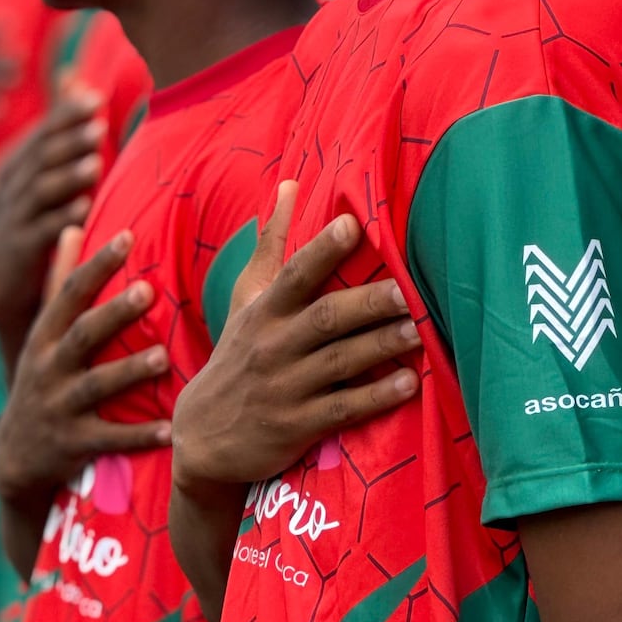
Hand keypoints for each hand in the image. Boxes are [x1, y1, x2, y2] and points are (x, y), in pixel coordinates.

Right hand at [0, 92, 106, 370]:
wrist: (16, 303)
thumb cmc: (41, 235)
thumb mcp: (49, 181)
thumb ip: (63, 133)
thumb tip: (76, 77)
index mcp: (12, 174)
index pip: (39, 135)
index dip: (63, 115)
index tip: (95, 96)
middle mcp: (4, 196)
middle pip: (37, 159)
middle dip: (68, 140)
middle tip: (99, 123)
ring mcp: (4, 226)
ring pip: (37, 194)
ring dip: (67, 177)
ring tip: (97, 163)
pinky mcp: (12, 258)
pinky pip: (38, 234)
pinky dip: (61, 218)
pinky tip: (86, 208)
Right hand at [0, 227, 171, 510]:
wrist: (16, 455)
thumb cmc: (43, 379)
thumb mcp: (41, 334)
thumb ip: (58, 283)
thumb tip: (71, 228)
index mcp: (43, 336)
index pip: (68, 293)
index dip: (96, 265)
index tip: (126, 236)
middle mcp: (48, 368)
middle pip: (81, 336)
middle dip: (113, 314)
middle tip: (148, 291)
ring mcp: (59, 407)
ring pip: (96, 386)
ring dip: (129, 372)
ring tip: (163, 357)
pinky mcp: (73, 444)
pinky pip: (109, 439)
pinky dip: (138, 436)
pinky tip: (170, 430)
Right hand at [170, 182, 421, 496]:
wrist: (202, 436)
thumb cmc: (237, 354)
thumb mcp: (245, 299)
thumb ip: (271, 245)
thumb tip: (289, 184)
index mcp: (263, 310)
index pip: (294, 274)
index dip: (322, 250)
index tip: (352, 225)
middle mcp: (272, 346)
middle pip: (325, 318)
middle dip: (367, 303)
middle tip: (408, 289)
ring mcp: (284, 388)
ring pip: (338, 362)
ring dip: (379, 346)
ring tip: (418, 331)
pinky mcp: (295, 427)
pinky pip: (341, 410)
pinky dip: (375, 397)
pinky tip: (409, 384)